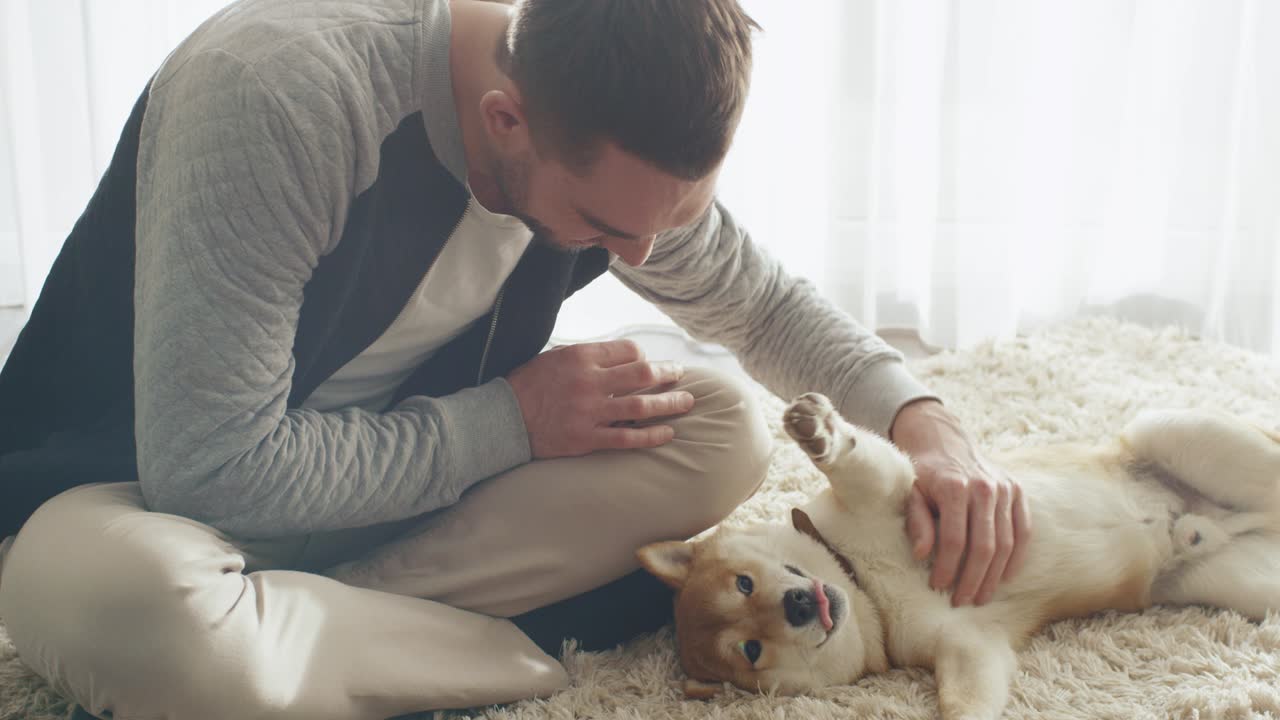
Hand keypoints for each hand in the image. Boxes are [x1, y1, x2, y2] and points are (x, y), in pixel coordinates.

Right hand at [506, 340, 694, 458]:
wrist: (502, 418)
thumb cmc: (529, 385)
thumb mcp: (556, 357)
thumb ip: (588, 356)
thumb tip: (621, 356)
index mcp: (581, 356)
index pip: (628, 350)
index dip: (644, 356)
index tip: (648, 364)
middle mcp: (588, 381)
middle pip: (642, 373)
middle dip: (667, 373)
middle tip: (681, 376)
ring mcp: (588, 411)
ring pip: (640, 406)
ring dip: (668, 403)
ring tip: (686, 402)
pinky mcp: (585, 438)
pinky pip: (626, 438)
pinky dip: (650, 435)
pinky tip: (667, 432)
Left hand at [890, 399, 1030, 605]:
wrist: (943, 439)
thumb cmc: (923, 472)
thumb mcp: (911, 492)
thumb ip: (917, 521)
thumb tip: (921, 554)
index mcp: (954, 487)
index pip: (953, 539)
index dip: (946, 567)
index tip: (938, 586)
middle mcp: (984, 487)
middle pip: (983, 546)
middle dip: (972, 579)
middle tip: (962, 600)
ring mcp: (1005, 488)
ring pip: (1006, 543)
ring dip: (994, 575)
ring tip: (981, 596)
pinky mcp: (1018, 490)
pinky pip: (1024, 530)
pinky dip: (1016, 556)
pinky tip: (1004, 576)